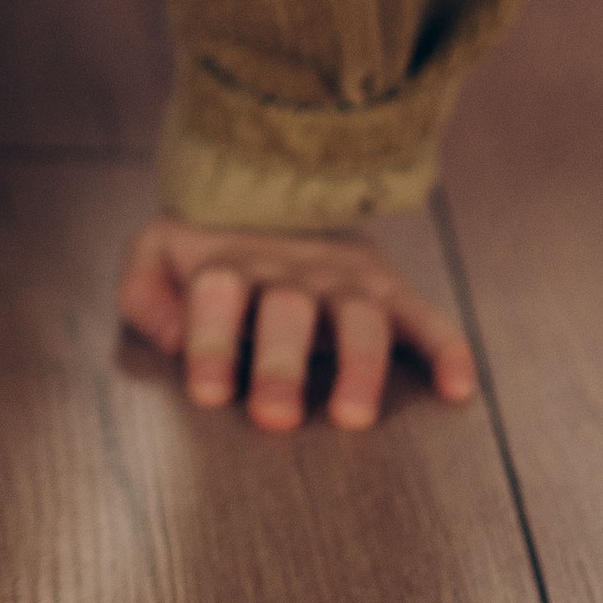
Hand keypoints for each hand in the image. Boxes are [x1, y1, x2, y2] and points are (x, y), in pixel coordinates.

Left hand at [115, 214, 476, 433]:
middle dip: (281, 366)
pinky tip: (457, 387)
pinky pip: (425, 316)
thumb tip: (171, 338)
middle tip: (274, 418)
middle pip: (289, 312)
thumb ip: (144, 294)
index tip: (208, 392)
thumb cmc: (207, 247)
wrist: (271, 185)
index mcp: (230, 264)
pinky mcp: (390, 289)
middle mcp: (290, 272)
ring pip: (360, 318)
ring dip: (358, 367)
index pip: (218, 296)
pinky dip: (446, 348)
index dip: (210, 342)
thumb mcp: (158, 254)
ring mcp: (345, 280)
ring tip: (352, 417)